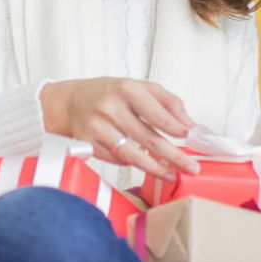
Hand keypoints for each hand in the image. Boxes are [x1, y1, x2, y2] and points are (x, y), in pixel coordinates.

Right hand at [39, 78, 201, 181]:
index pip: (157, 113)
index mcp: (126, 88)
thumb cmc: (107, 94)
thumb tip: (188, 122)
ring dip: (155, 168)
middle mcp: (110, 107)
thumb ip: (166, 101)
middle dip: (174, 156)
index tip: (188, 137)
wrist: (70, 102)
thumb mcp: (137, 86)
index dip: (175, 128)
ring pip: (133, 155)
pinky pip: (117, 160)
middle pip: (148, 138)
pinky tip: (143, 162)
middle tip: (191, 167)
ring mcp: (97, 127)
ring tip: (172, 174)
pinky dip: (132, 163)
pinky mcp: (88, 144)